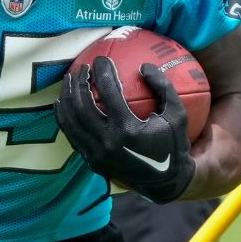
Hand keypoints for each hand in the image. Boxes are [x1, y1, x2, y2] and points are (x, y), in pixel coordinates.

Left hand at [55, 57, 195, 202]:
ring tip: (69, 80)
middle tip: (82, 67)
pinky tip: (63, 103)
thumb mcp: (177, 114)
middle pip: (83, 105)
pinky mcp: (91, 161)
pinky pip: (72, 136)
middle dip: (79, 82)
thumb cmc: (173, 144)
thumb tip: (144, 65)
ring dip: (67, 97)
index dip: (102, 71)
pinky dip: (64, 117)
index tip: (101, 59)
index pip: (108, 92)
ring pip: (71, 121)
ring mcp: (96, 154)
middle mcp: (107, 143)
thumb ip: (163, 87)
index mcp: (128, 129)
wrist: (166, 183)